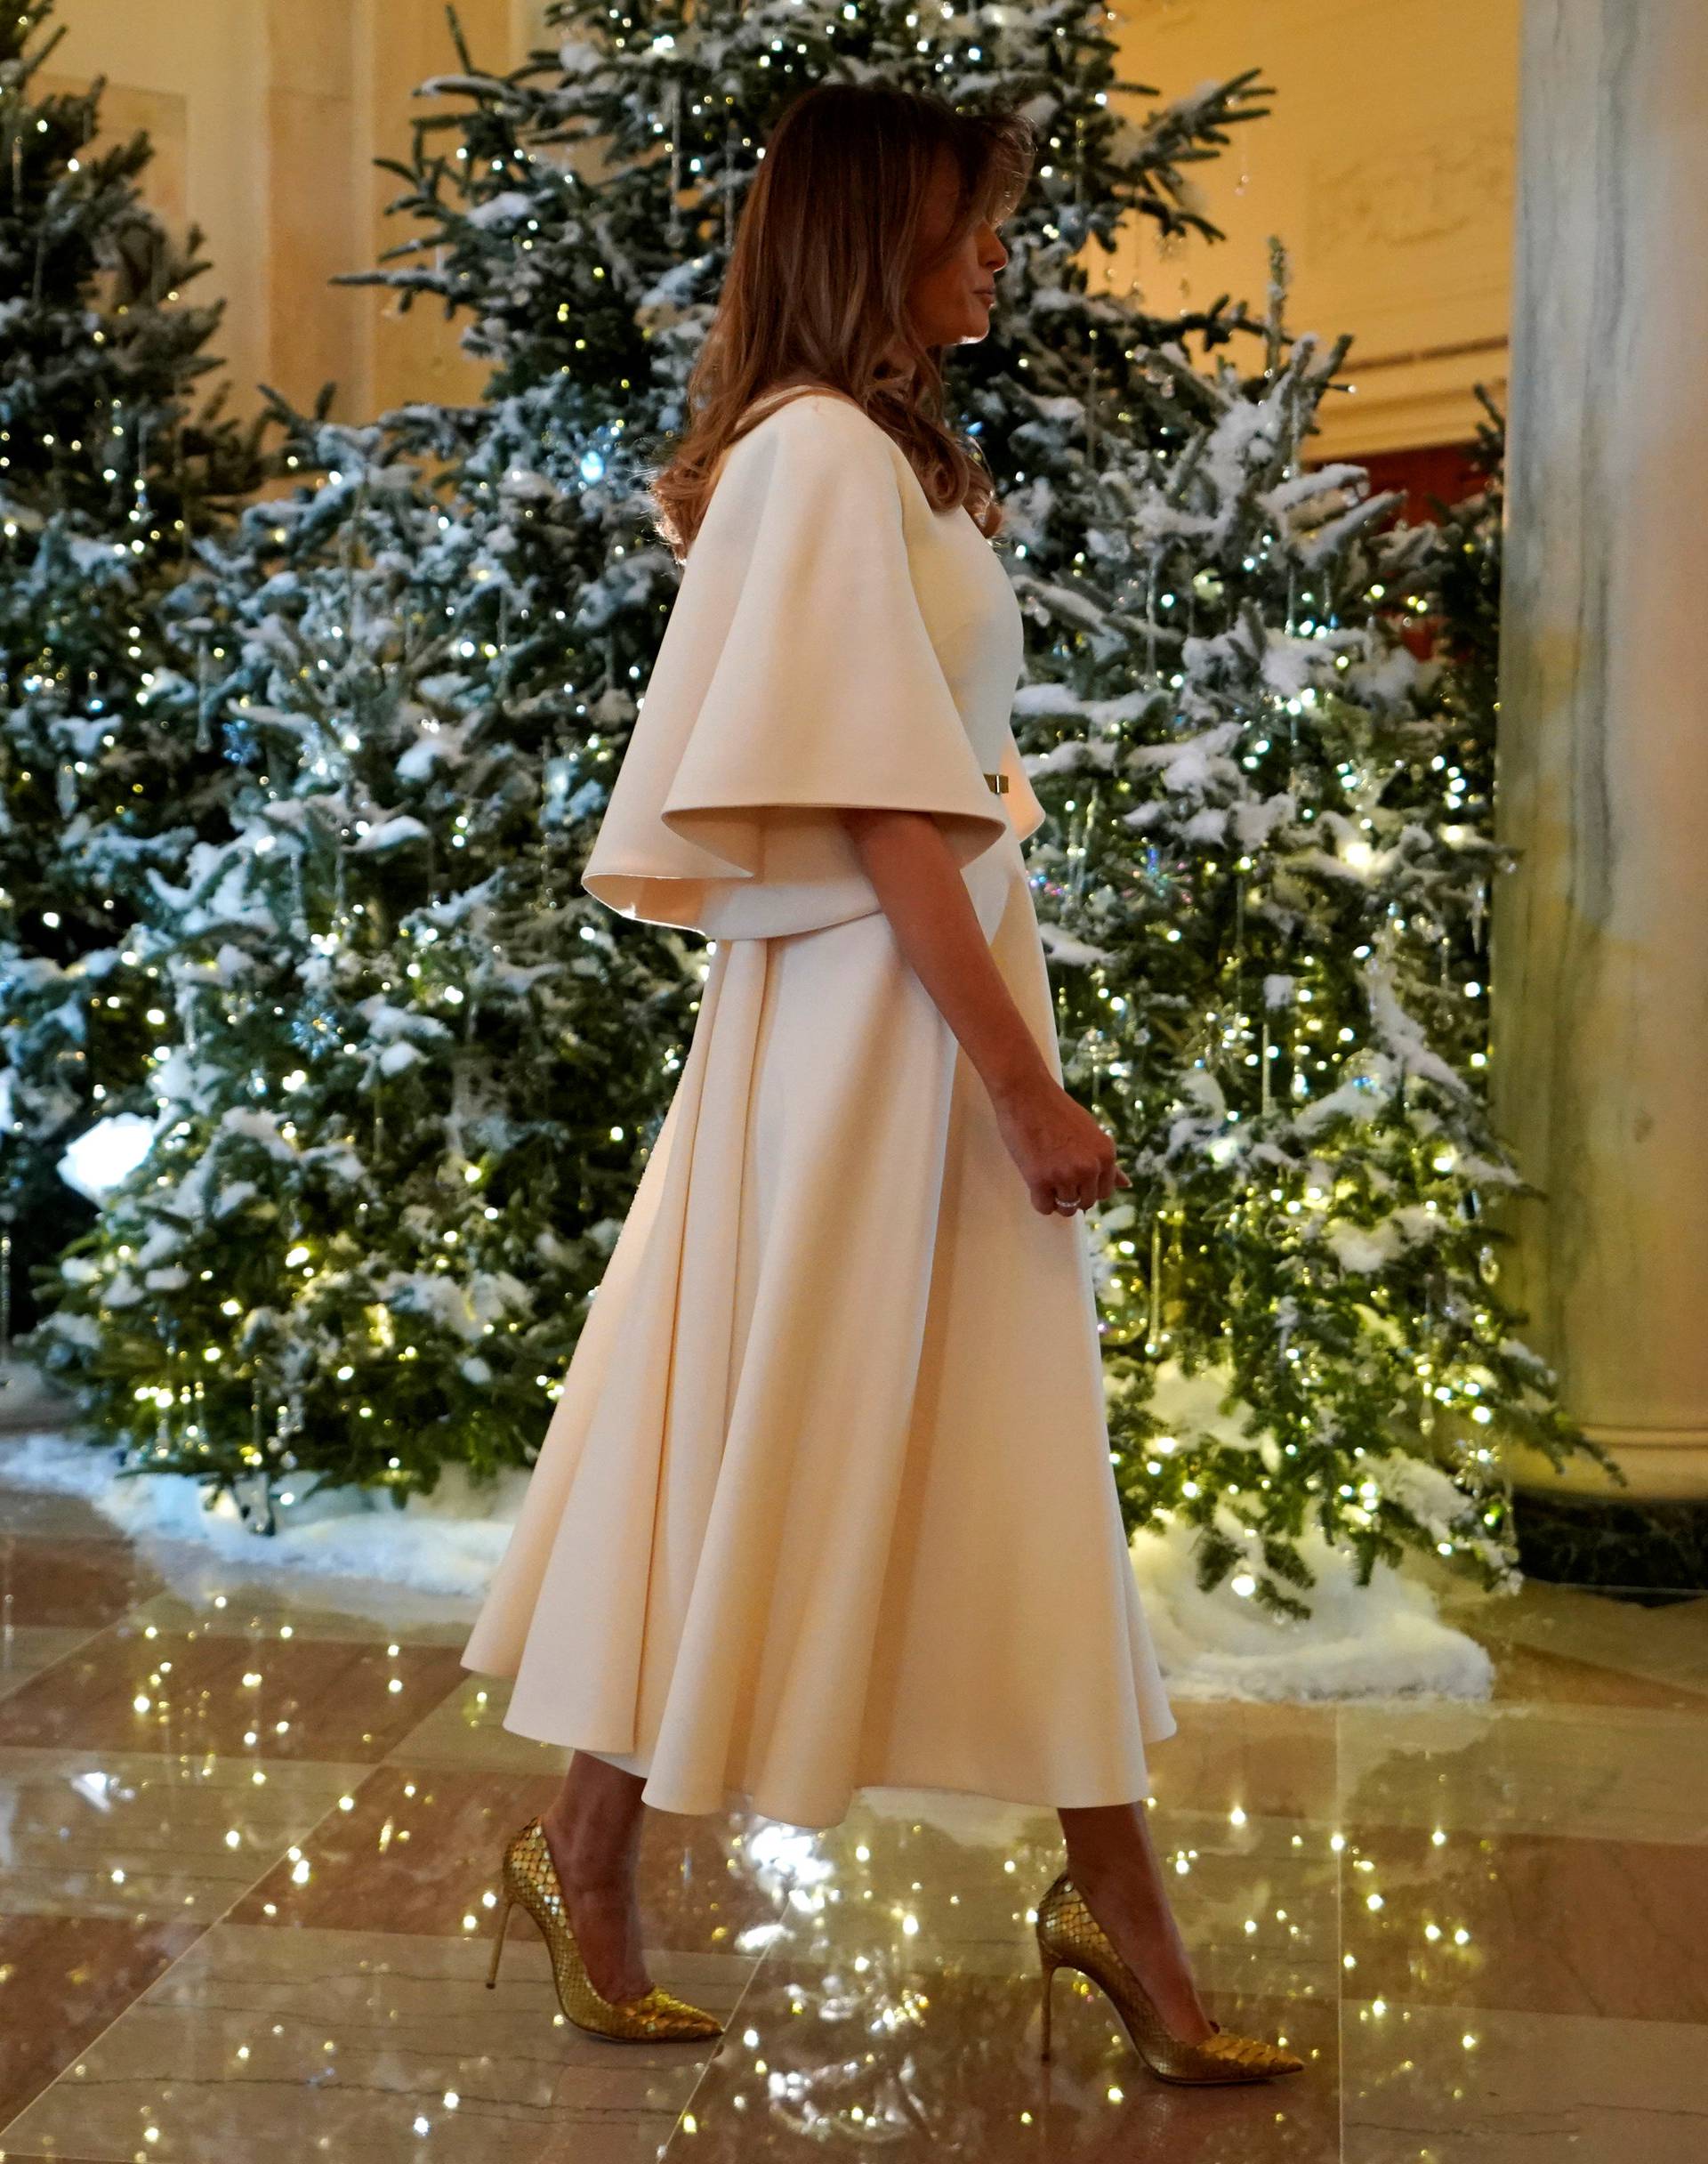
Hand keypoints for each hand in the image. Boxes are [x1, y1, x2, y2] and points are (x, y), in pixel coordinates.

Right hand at [988, 1069, 1131, 1217]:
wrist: (1026, 1093)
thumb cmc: (1056, 1109)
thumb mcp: (1091, 1132)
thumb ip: (1106, 1161)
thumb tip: (1127, 1184)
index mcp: (1106, 1155)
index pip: (1104, 1192)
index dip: (1088, 1187)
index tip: (1074, 1177)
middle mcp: (1090, 1167)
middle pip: (1086, 1202)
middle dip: (1073, 1195)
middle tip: (1056, 1176)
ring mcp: (1065, 1175)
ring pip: (1066, 1208)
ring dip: (1055, 1198)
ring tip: (1045, 1176)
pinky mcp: (1040, 1180)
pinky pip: (1044, 1207)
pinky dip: (1040, 1201)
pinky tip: (1035, 1183)